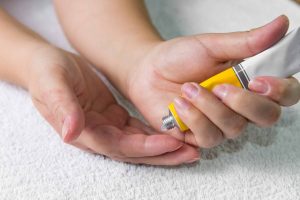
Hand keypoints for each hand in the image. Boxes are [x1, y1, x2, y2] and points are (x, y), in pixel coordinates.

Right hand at [27, 46, 198, 164]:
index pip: (116, 146)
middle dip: (162, 154)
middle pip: (134, 151)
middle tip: (191, 153)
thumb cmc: (47, 73)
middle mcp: (97, 135)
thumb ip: (62, 107)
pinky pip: (139, 130)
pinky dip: (157, 134)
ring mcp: (107, 128)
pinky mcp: (114, 118)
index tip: (170, 142)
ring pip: (140, 144)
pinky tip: (175, 133)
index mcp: (82, 131)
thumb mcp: (52, 84)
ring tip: (190, 147)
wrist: (48, 66)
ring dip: (164, 147)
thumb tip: (71, 133)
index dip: (144, 147)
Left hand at [126, 15, 299, 147]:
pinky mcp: (200, 135)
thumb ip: (245, 42)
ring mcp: (221, 123)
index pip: (284, 94)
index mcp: (249, 82)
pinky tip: (179, 103)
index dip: (281, 91)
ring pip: (235, 128)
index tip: (259, 81)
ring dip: (211, 107)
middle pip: (267, 117)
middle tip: (221, 86)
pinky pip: (209, 137)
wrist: (148, 71)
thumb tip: (282, 24)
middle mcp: (240, 106)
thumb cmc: (179, 57)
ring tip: (188, 87)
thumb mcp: (211, 45)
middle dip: (245, 103)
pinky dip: (194, 119)